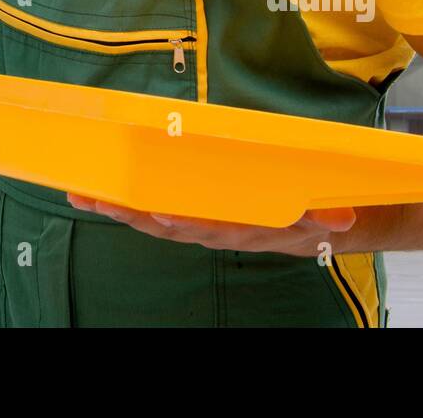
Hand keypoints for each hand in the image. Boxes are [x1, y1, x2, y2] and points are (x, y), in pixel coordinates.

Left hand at [65, 192, 356, 255]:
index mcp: (236, 228)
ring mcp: (198, 222)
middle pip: (161, 223)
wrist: (312, 226)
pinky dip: (126, 202)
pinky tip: (99, 193)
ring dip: (116, 207)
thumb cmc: (307, 213)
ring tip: (80, 193)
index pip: (201, 227)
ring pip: (150, 217)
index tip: (153, 213)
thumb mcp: (321, 217)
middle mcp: (210, 229)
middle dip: (125, 212)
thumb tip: (342, 220)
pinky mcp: (191, 212)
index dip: (176, 222)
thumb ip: (326, 218)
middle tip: (91, 198)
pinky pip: (154, 208)